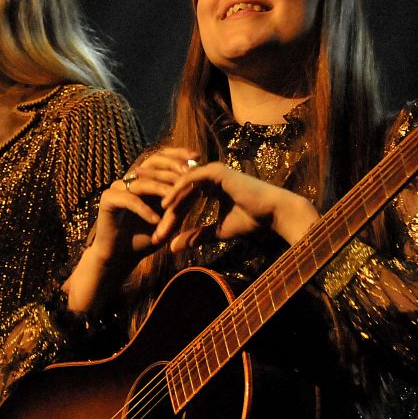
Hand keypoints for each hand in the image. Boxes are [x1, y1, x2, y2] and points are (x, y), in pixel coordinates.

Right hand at [86, 147, 199, 267]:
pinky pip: (129, 200)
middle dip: (172, 166)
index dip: (178, 155)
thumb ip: (180, 205)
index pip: (162, 159)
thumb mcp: (168, 220)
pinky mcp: (108, 200)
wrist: (120, 257)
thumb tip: (199, 188)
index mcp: (144, 180)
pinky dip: (144, 209)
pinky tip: (155, 220)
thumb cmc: (145, 238)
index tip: (197, 158)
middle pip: (151, 162)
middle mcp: (130, 180)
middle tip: (187, 173)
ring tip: (175, 198)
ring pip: (142, 182)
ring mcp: (118, 188)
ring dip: (161, 189)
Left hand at [152, 161, 320, 250]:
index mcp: (211, 187)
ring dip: (166, 197)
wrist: (272, 213)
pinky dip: (177, 190)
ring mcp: (212, 171)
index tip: (155, 229)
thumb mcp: (217, 231)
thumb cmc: (251, 221)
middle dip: (161, 204)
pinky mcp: (216, 171)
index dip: (169, 213)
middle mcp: (210, 176)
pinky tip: (165, 203)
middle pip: (179, 190)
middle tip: (146, 218)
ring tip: (148, 208)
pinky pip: (191, 179)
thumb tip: (173, 247)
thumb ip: (196, 236)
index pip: (184, 198)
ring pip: (182, 184)